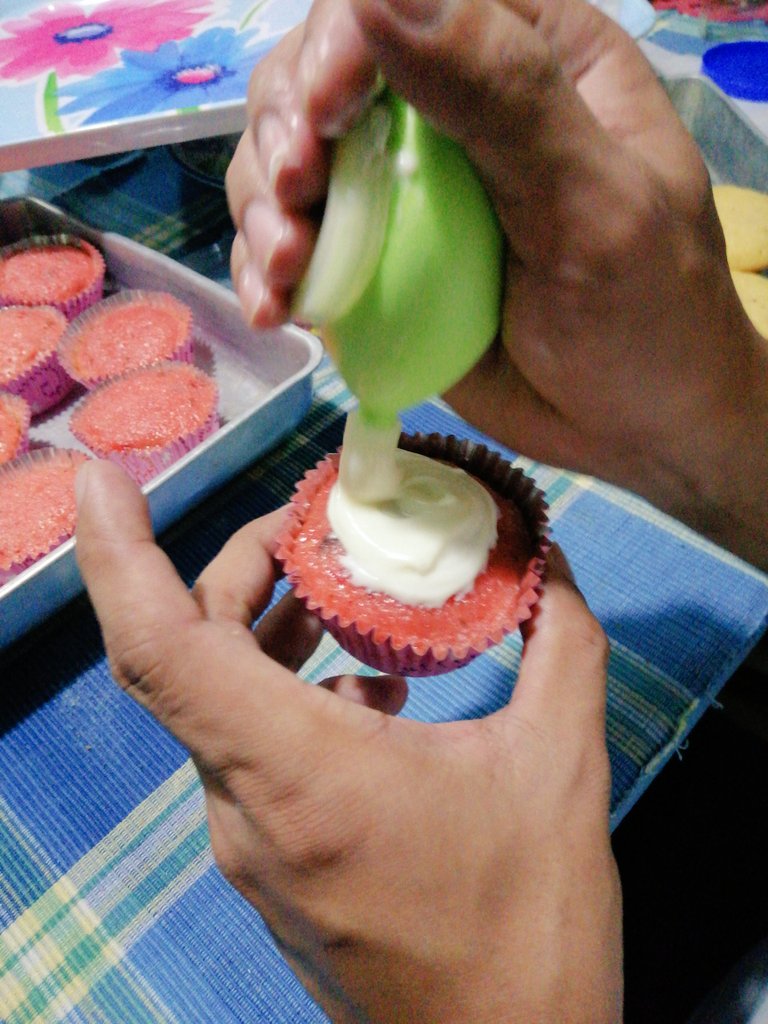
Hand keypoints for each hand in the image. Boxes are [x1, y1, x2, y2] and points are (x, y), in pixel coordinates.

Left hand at [76, 459, 621, 1023]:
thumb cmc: (529, 928)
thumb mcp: (561, 766)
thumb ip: (558, 639)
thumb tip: (542, 552)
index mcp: (300, 774)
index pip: (161, 648)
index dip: (115, 554)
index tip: (100, 479)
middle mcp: (246, 809)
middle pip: (188, 653)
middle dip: (240, 569)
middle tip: (311, 526)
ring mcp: (247, 844)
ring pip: (216, 701)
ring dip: (266, 629)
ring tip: (347, 596)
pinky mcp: (266, 865)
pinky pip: (245, 749)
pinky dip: (287, 691)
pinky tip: (369, 690)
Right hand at [226, 0, 767, 568]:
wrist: (631, 427)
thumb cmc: (645, 311)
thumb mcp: (595, 201)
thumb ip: (503, 95)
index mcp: (529, 56)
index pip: (412, 1)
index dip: (344, 39)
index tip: (324, 112)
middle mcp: (453, 106)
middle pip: (325, 69)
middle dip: (287, 128)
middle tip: (295, 200)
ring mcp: (405, 190)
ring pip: (292, 154)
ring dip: (263, 205)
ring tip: (285, 273)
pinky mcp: (377, 262)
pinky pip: (298, 242)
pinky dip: (266, 270)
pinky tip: (277, 311)